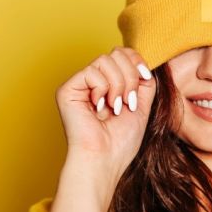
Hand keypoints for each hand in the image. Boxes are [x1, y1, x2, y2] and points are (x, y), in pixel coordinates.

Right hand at [55, 46, 155, 177]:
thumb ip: (144, 81)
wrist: (105, 159)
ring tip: (115, 106)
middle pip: (116, 53)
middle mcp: (93, 81)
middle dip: (130, 76)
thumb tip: (142, 61)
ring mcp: (80, 84)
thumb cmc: (121, 141)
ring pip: (105, 59)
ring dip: (119, 85)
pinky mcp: (67, 89)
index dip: (137, 62)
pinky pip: (92, 71)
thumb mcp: (142, 104)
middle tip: (127, 101)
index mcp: (108, 83)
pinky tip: (99, 108)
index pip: (123, 54)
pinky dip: (103, 89)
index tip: (144, 79)